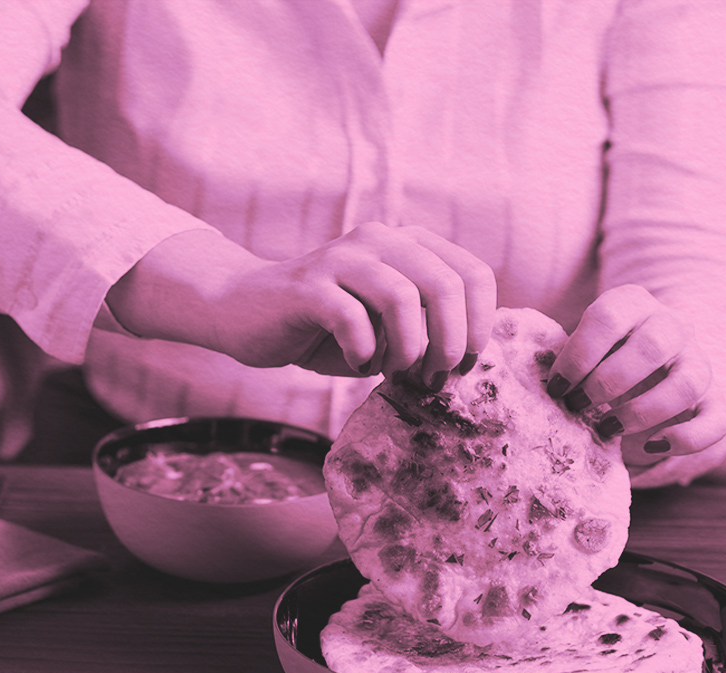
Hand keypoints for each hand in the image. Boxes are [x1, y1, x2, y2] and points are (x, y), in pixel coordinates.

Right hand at [106, 224, 496, 385]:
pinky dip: (363, 352)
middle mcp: (380, 240)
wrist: (246, 313)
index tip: (462, 367)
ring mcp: (341, 259)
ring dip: (408, 350)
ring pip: (401, 297)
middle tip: (431, 380)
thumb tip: (468, 360)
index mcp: (409, 245)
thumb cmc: (326, 327)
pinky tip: (355, 363)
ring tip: (395, 374)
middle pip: (445, 285)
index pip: (474, 274)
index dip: (479, 326)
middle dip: (448, 344)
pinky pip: (352, 319)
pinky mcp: (307, 287)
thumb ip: (426, 328)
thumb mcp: (388, 326)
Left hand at [543, 285, 725, 466]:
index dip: (579, 355)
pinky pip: (717, 420)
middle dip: (607, 383)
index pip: (609, 317)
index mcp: (633, 304)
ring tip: (606, 430)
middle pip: (652, 346)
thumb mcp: (578, 348)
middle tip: (577, 407)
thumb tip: (543, 389)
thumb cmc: (595, 359)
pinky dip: (687, 438)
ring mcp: (698, 361)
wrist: (641, 368)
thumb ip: (565, 360)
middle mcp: (672, 326)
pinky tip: (652, 446)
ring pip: (688, 383)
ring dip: (642, 411)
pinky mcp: (714, 399)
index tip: (556, 387)